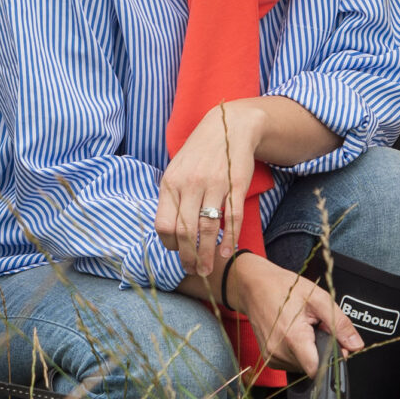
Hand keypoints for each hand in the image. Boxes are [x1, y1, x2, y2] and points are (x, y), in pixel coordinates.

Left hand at [156, 101, 262, 278]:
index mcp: (171, 183)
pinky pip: (231, 218)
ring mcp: (214, 185)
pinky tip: (225, 253)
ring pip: (207, 228)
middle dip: (188, 257)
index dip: (170, 244)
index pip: (164, 224)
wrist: (227, 127)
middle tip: (193, 271)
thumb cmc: (198, 154)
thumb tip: (168, 232)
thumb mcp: (176, 171)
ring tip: (206, 269)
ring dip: (206, 254)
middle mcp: (190, 184)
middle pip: (185, 231)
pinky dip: (228, 239)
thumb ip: (171, 198)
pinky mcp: (235, 185)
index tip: (177, 252)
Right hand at [223, 254, 362, 376]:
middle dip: (321, 350)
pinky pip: (292, 363)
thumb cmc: (283, 288)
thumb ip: (339, 323)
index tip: (335, 346)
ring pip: (303, 366)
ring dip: (309, 351)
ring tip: (303, 328)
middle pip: (312, 366)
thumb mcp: (318, 298)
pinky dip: (298, 352)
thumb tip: (355, 344)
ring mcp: (272, 356)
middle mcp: (279, 351)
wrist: (253, 286)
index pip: (318, 370)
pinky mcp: (268, 358)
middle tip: (317, 328)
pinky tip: (294, 334)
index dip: (331, 360)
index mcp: (293, 337)